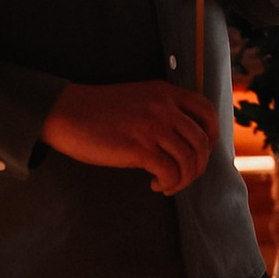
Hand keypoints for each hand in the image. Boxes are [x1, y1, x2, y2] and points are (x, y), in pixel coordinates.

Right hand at [41, 80, 215, 194]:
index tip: (200, 152)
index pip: (207, 111)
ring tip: (168, 184)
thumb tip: (184, 141)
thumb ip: (163, 111)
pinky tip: (155, 185)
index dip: (212, 135)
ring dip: (183, 179)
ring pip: (189, 159)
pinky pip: (169, 171)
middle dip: (198, 166)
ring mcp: (153, 126)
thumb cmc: (99, 111)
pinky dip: (168, 183)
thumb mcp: (139, 99)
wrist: (66, 112)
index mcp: (166, 93)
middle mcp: (165, 107)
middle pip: (202, 141)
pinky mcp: (139, 147)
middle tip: (183, 177)